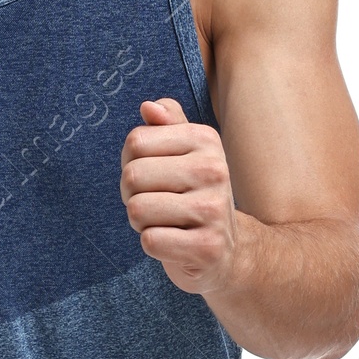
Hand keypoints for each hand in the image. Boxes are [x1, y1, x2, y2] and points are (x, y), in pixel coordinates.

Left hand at [119, 97, 240, 294]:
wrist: (227, 251)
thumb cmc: (192, 198)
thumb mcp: (183, 155)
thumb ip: (166, 125)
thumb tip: (148, 107)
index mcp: (205, 140)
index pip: (135, 142)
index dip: (131, 164)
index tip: (153, 178)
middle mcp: (214, 170)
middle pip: (132, 176)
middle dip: (132, 196)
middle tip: (157, 205)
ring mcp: (214, 210)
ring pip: (137, 209)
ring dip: (142, 223)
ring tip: (167, 223)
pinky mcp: (208, 247)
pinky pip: (151, 240)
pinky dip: (153, 246)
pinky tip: (175, 244)